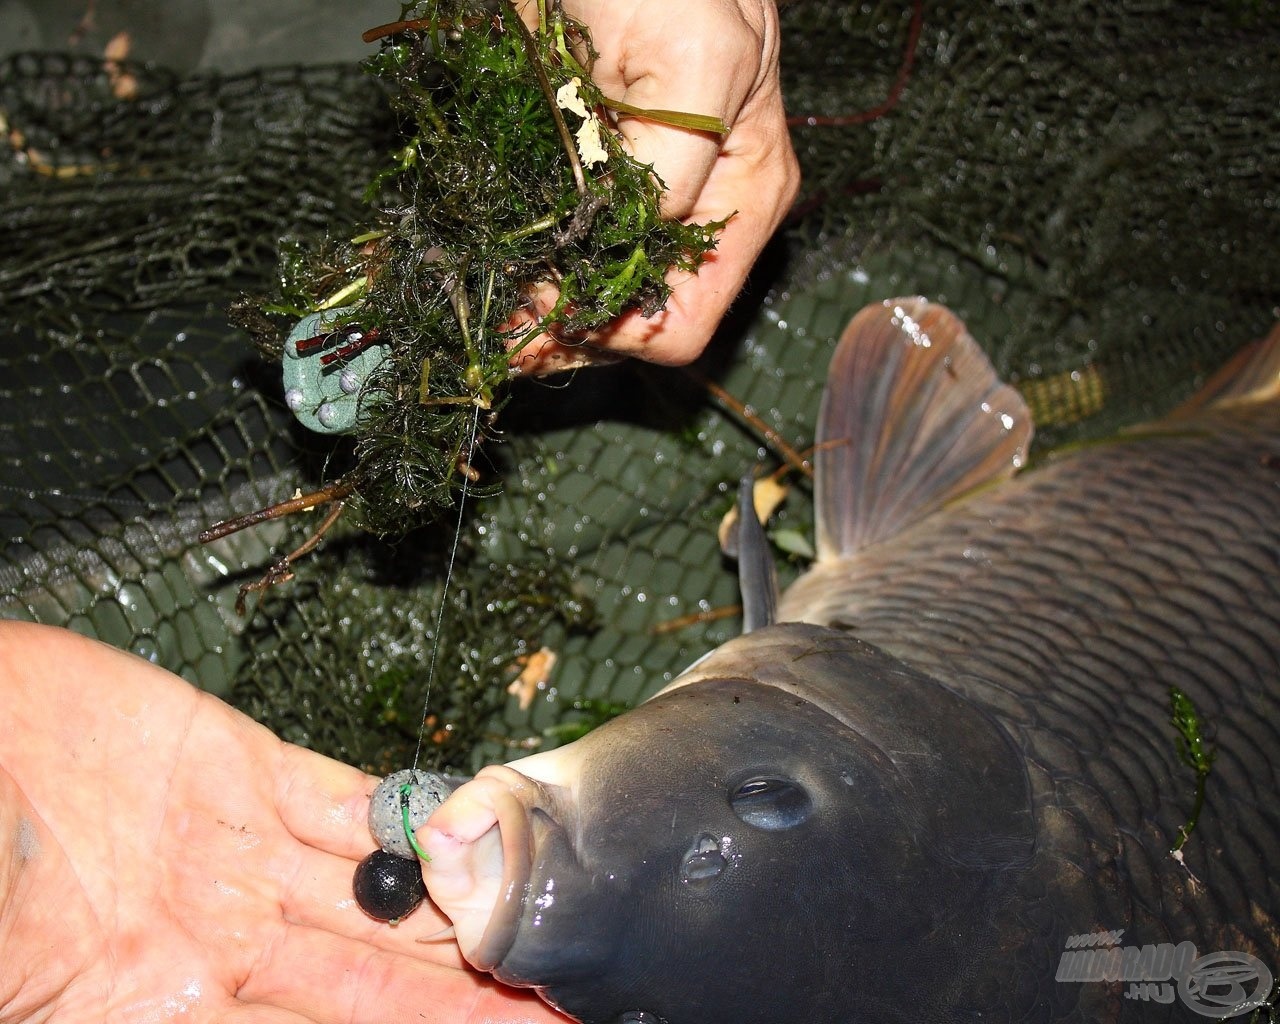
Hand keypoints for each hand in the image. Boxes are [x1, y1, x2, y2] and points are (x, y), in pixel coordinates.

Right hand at [0, 622, 564, 1023]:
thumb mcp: (34, 983)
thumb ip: (146, 1007)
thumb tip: (207, 1016)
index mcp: (167, 1002)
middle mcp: (222, 927)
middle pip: (375, 971)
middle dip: (465, 989)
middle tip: (558, 996)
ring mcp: (237, 841)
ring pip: (378, 886)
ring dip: (460, 906)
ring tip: (544, 924)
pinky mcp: (236, 758)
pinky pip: (339, 796)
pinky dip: (403, 812)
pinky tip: (469, 827)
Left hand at [510, 0, 799, 372]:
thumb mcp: (697, 56)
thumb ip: (676, 161)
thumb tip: (626, 242)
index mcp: (741, 197)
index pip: (683, 320)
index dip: (613, 332)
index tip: (545, 312)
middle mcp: (692, 212)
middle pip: (632, 319)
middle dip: (565, 331)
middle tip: (498, 323)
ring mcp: (636, 199)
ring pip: (588, 296)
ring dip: (534, 311)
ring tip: (485, 306)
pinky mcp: (585, 179)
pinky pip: (554, 251)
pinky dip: (516, 269)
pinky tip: (484, 266)